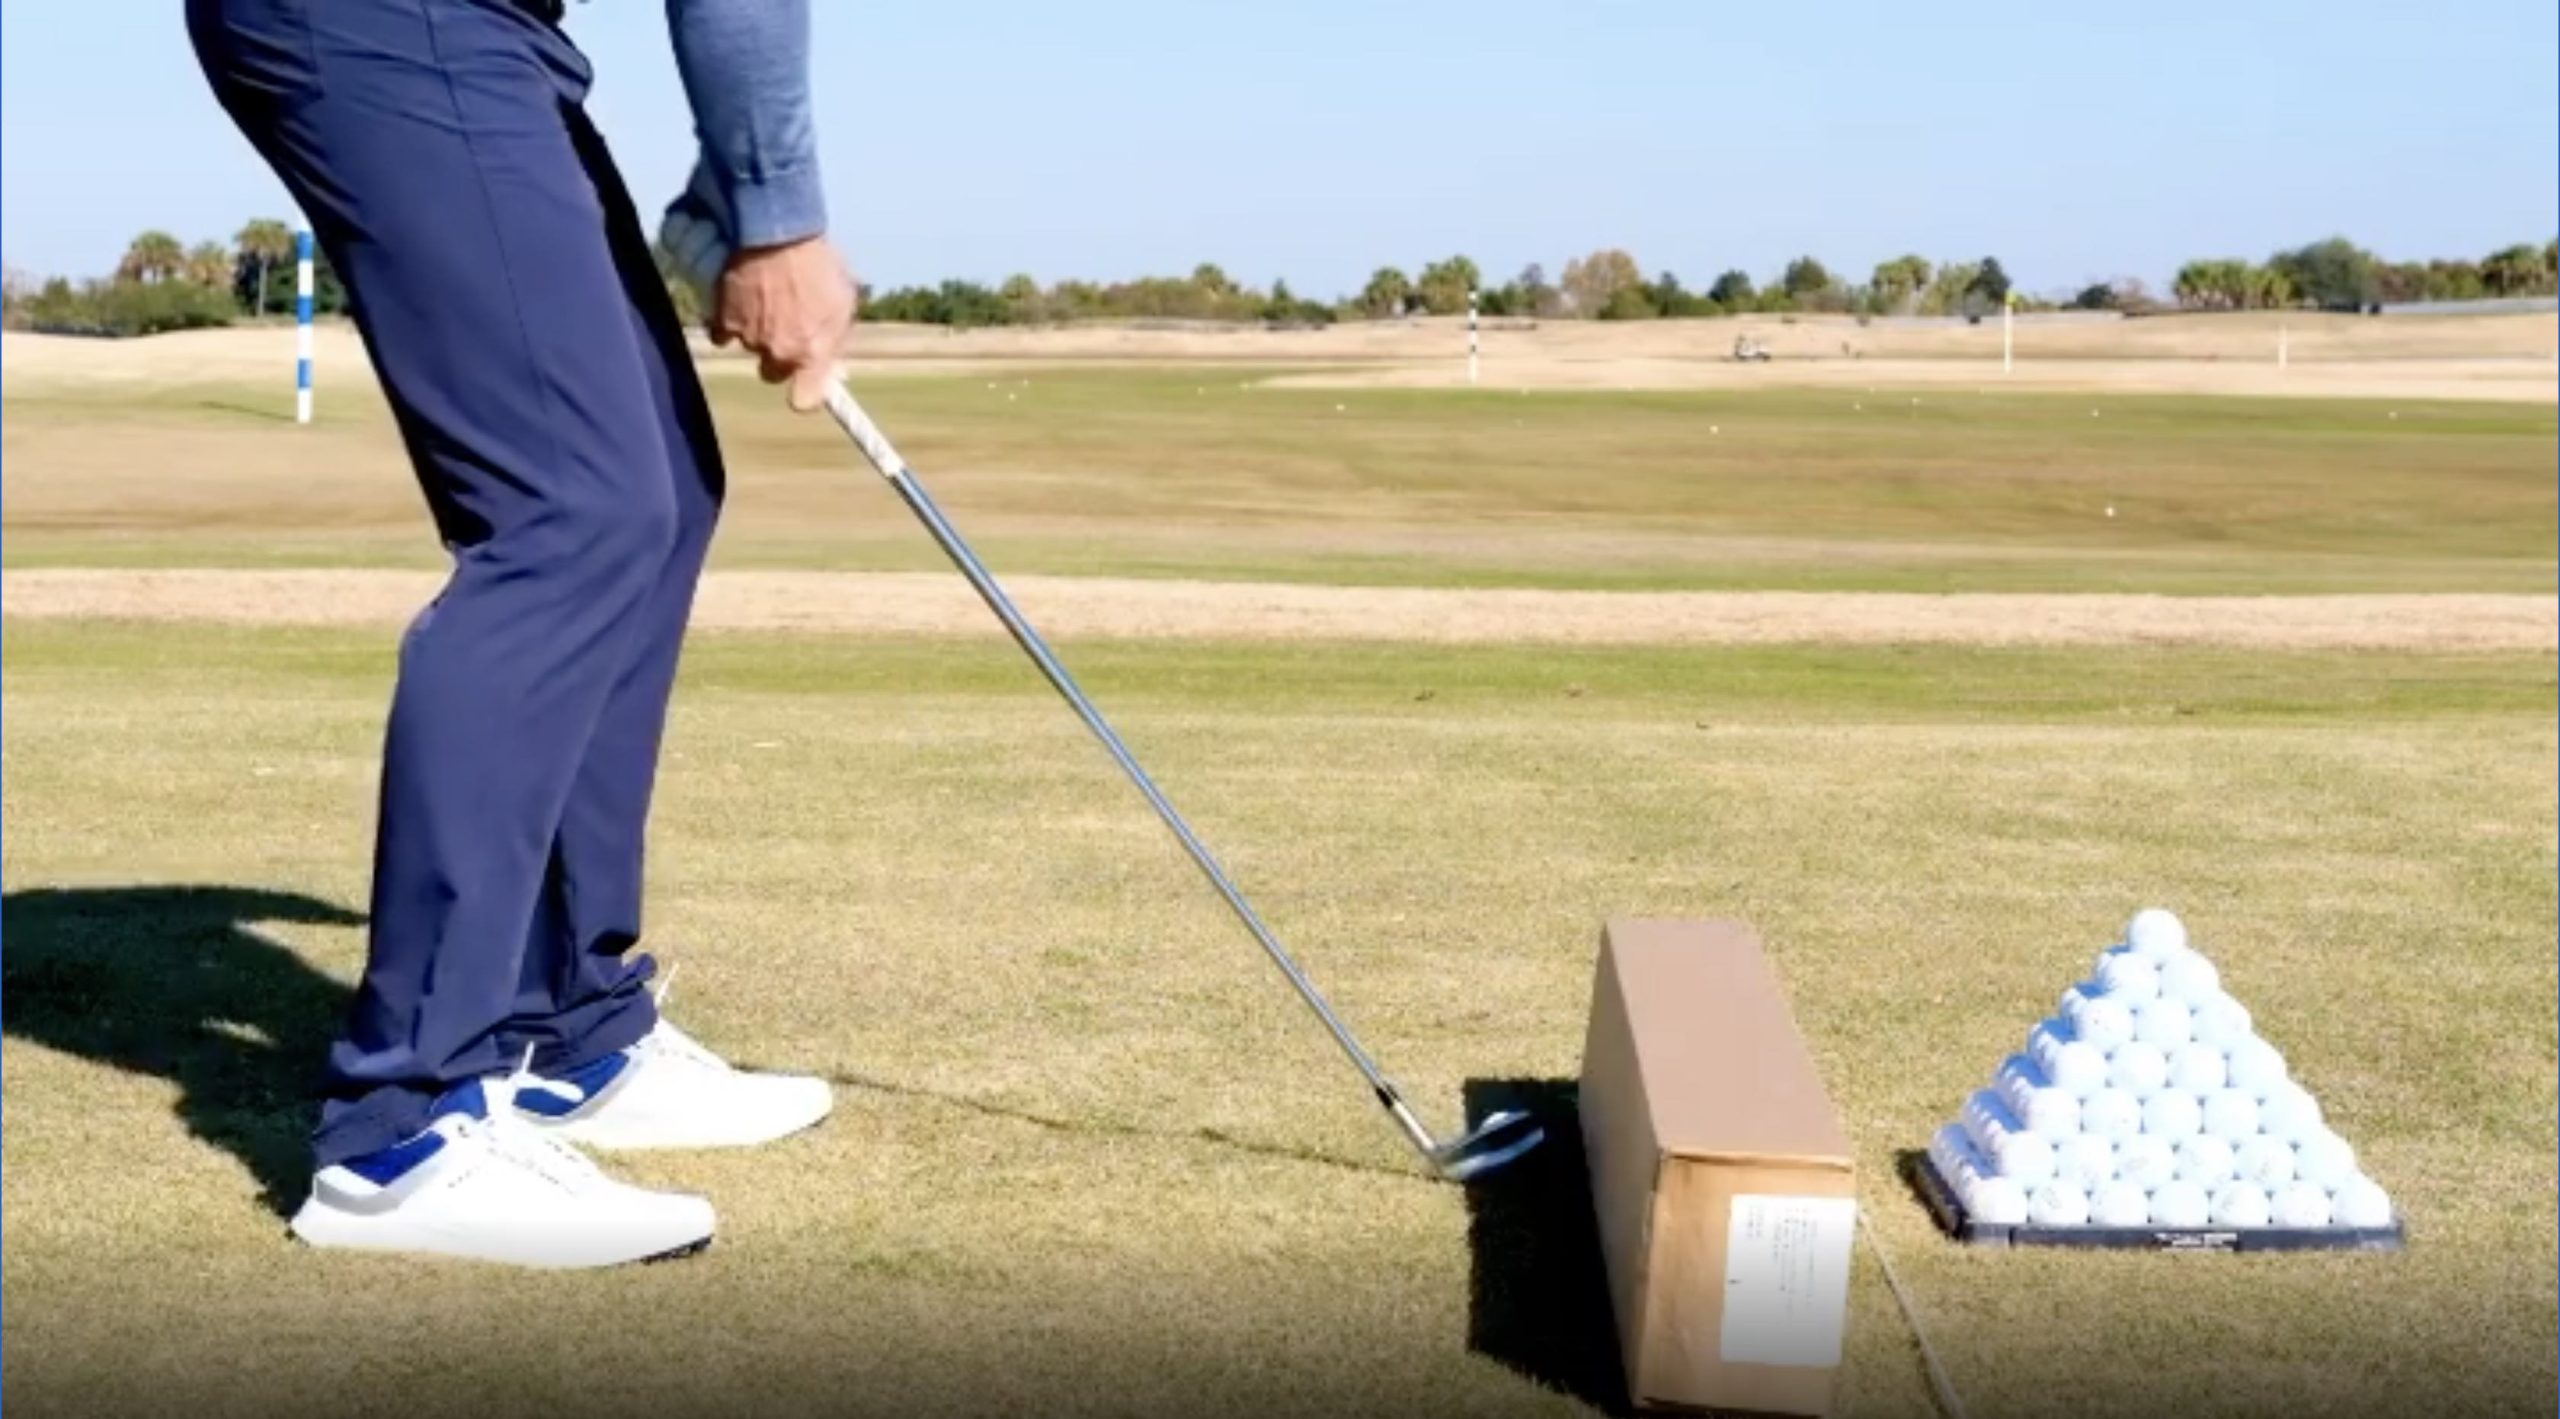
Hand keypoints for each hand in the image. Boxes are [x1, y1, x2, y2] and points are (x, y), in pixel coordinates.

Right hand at [708, 237, 856, 412]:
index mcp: (813, 352)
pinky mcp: (723, 321)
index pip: (804, 400)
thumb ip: (836, 336)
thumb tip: (832, 359)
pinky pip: (723, 333)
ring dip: (755, 331)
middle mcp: (780, 352)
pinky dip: (730, 320)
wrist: (777, 231)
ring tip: (766, 298)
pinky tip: (740, 300)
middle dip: (778, 356)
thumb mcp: (844, 301)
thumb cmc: (816, 262)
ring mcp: (750, 338)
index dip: (805, 392)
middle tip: (784, 327)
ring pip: (750, 348)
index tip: (806, 381)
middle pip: (773, 373)